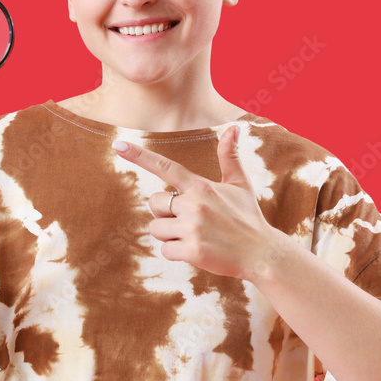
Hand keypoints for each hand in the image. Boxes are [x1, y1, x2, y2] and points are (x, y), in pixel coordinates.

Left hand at [112, 125, 285, 279]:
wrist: (263, 254)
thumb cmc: (248, 218)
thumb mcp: (240, 184)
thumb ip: (229, 156)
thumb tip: (235, 127)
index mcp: (201, 187)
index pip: (166, 167)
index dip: (140, 156)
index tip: (117, 145)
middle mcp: (195, 204)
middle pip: (154, 204)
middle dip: (164, 213)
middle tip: (189, 220)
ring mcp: (193, 228)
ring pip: (156, 229)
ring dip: (169, 235)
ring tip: (196, 236)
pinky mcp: (193, 251)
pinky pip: (165, 250)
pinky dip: (176, 253)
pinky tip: (197, 251)